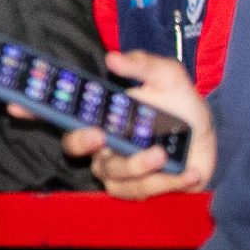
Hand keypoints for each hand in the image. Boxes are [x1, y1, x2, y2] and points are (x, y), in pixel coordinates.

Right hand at [58, 52, 215, 196]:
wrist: (207, 136)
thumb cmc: (179, 105)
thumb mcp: (167, 77)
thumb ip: (143, 65)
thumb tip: (113, 58)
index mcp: (101, 117)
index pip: (66, 120)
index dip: (46, 117)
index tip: (42, 113)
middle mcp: (102, 145)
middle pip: (77, 149)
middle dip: (83, 142)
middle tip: (101, 135)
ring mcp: (119, 171)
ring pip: (114, 175)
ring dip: (136, 165)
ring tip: (161, 154)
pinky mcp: (141, 189)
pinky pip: (143, 191)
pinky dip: (167, 182)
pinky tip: (189, 172)